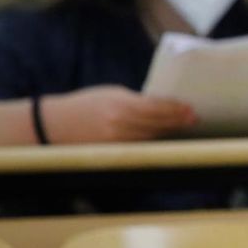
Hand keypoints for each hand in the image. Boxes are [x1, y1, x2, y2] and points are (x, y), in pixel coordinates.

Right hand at [40, 86, 195, 143]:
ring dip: (168, 131)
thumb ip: (135, 101)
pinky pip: (139, 146)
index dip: (175, 109)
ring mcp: (117, 141)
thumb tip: (159, 106)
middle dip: (177, 121)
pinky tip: (163, 136)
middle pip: (157, 124)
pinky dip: (153, 140)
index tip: (189, 108)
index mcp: (120, 105)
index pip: (156, 108)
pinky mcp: (113, 153)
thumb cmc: (85, 105)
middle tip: (193, 118)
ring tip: (183, 126)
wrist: (54, 125)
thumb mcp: (110, 94)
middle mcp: (120, 124)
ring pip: (151, 137)